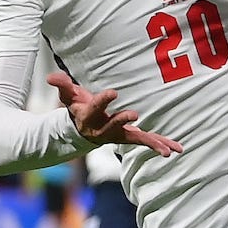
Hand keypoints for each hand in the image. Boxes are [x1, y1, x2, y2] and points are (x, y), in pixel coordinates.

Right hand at [48, 71, 184, 156]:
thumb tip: (51, 76)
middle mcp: (105, 129)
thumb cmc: (78, 108)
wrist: (82, 131)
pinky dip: (162, 145)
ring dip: (153, 143)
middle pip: (114, 125)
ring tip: (168, 151)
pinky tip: (176, 149)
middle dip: (123, 120)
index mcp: (90, 117)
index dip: (103, 100)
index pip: (96, 107)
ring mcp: (119, 135)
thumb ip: (62, 85)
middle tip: (134, 114)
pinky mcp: (131, 137)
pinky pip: (147, 141)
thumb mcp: (69, 96)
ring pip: (136, 139)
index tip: (113, 92)